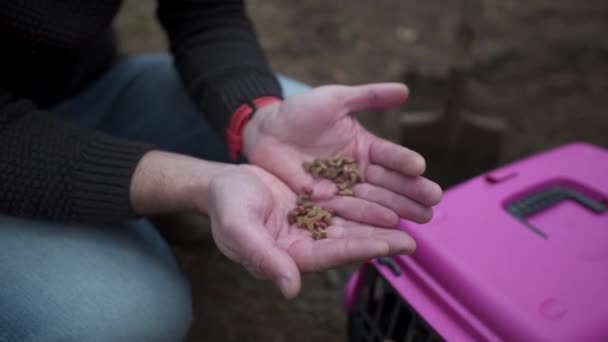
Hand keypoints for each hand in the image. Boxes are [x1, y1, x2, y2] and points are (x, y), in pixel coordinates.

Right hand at [204, 164, 414, 298]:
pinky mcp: (313, 206)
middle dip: (378, 242)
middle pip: (347, 244)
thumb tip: (291, 290)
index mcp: (289, 256)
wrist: (222, 184)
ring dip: (377, 224)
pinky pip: (342, 206)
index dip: (358, 250)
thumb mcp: (240, 230)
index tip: (387, 246)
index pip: (329, 255)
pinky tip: (386, 200)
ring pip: (349, 225)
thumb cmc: (226, 207)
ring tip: (408, 222)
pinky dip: (364, 205)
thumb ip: (265, 258)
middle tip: (411, 241)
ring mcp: (310, 225)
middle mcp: (304, 244)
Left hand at [242, 83, 441, 228]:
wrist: (265, 132)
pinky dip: (361, 222)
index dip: (405, 162)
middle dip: (410, 195)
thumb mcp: (334, 100)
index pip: (391, 156)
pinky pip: (344, 214)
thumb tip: (406, 90)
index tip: (420, 167)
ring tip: (415, 222)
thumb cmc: (299, 111)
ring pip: (371, 202)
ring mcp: (342, 189)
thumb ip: (368, 97)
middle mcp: (358, 171)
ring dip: (393, 212)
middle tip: (431, 206)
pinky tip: (379, 229)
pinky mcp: (322, 204)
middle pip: (388, 185)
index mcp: (365, 147)